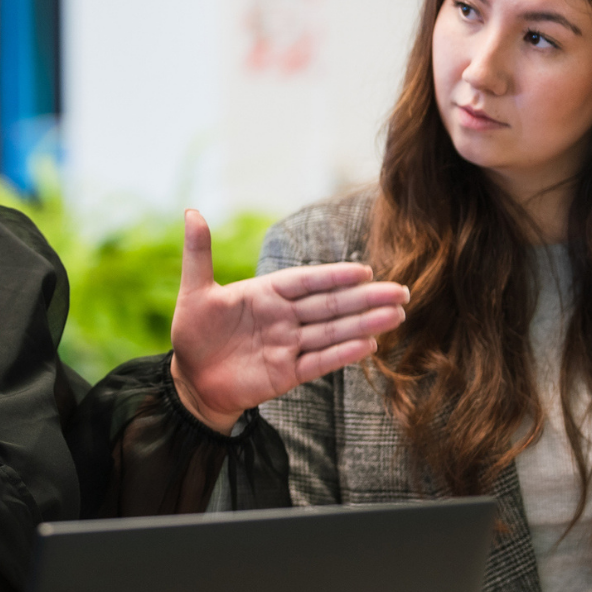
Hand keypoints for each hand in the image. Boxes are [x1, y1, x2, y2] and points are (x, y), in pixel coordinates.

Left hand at [167, 211, 409, 432]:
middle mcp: (284, 317)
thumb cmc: (193, 334)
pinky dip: (342, 354)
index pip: (306, 281)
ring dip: (364, 324)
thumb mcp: (194, 292)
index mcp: (266, 293)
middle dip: (365, 298)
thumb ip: (199, 254)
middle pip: (330, 305)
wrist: (191, 380)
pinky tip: (370, 345)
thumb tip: (192, 211)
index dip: (334, 276)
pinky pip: (319, 362)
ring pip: (332, 331)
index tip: (364, 271)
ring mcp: (289, 345)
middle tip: (401, 292)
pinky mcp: (288, 373)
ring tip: (396, 315)